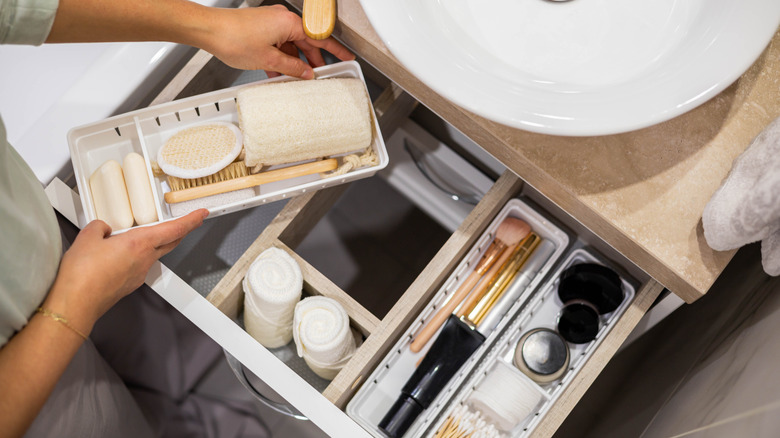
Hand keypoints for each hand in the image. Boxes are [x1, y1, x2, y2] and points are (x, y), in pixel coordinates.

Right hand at [42, 209, 207, 333]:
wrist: (75, 305)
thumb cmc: (82, 276)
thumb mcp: (87, 237)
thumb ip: (100, 227)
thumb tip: (103, 228)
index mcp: (139, 244)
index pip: (175, 229)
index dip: (191, 220)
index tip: (201, 213)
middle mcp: (144, 260)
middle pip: (170, 242)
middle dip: (180, 230)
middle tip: (185, 222)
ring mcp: (138, 274)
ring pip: (153, 254)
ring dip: (153, 243)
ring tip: (135, 235)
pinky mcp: (129, 284)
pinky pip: (138, 265)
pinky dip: (135, 256)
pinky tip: (118, 255)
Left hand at [199, 4, 354, 77]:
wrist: (208, 30)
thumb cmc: (234, 38)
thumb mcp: (269, 60)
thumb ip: (291, 68)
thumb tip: (306, 73)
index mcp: (289, 23)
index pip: (320, 38)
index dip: (336, 50)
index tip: (347, 57)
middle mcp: (282, 19)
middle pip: (306, 42)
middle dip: (312, 61)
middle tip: (320, 76)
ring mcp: (271, 23)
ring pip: (291, 46)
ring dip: (294, 63)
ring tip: (296, 80)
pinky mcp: (261, 28)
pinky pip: (279, 45)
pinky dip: (281, 58)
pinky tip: (279, 74)